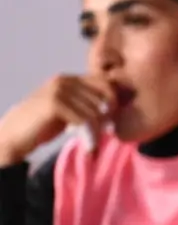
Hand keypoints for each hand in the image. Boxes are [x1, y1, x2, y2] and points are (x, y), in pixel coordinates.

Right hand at [0, 75, 114, 163]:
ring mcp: (58, 90)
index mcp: (68, 78)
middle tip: (104, 134)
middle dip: (108, 118)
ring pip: (95, 111)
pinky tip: (88, 146)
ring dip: (99, 131)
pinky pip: (85, 120)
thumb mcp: (68, 108)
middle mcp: (63, 80)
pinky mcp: (54, 104)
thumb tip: (115, 103)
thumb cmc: (44, 124)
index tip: (109, 120)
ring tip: (94, 143)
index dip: (113, 101)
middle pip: (104, 97)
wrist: (15, 135)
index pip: (104, 82)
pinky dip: (90, 136)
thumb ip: (85, 101)